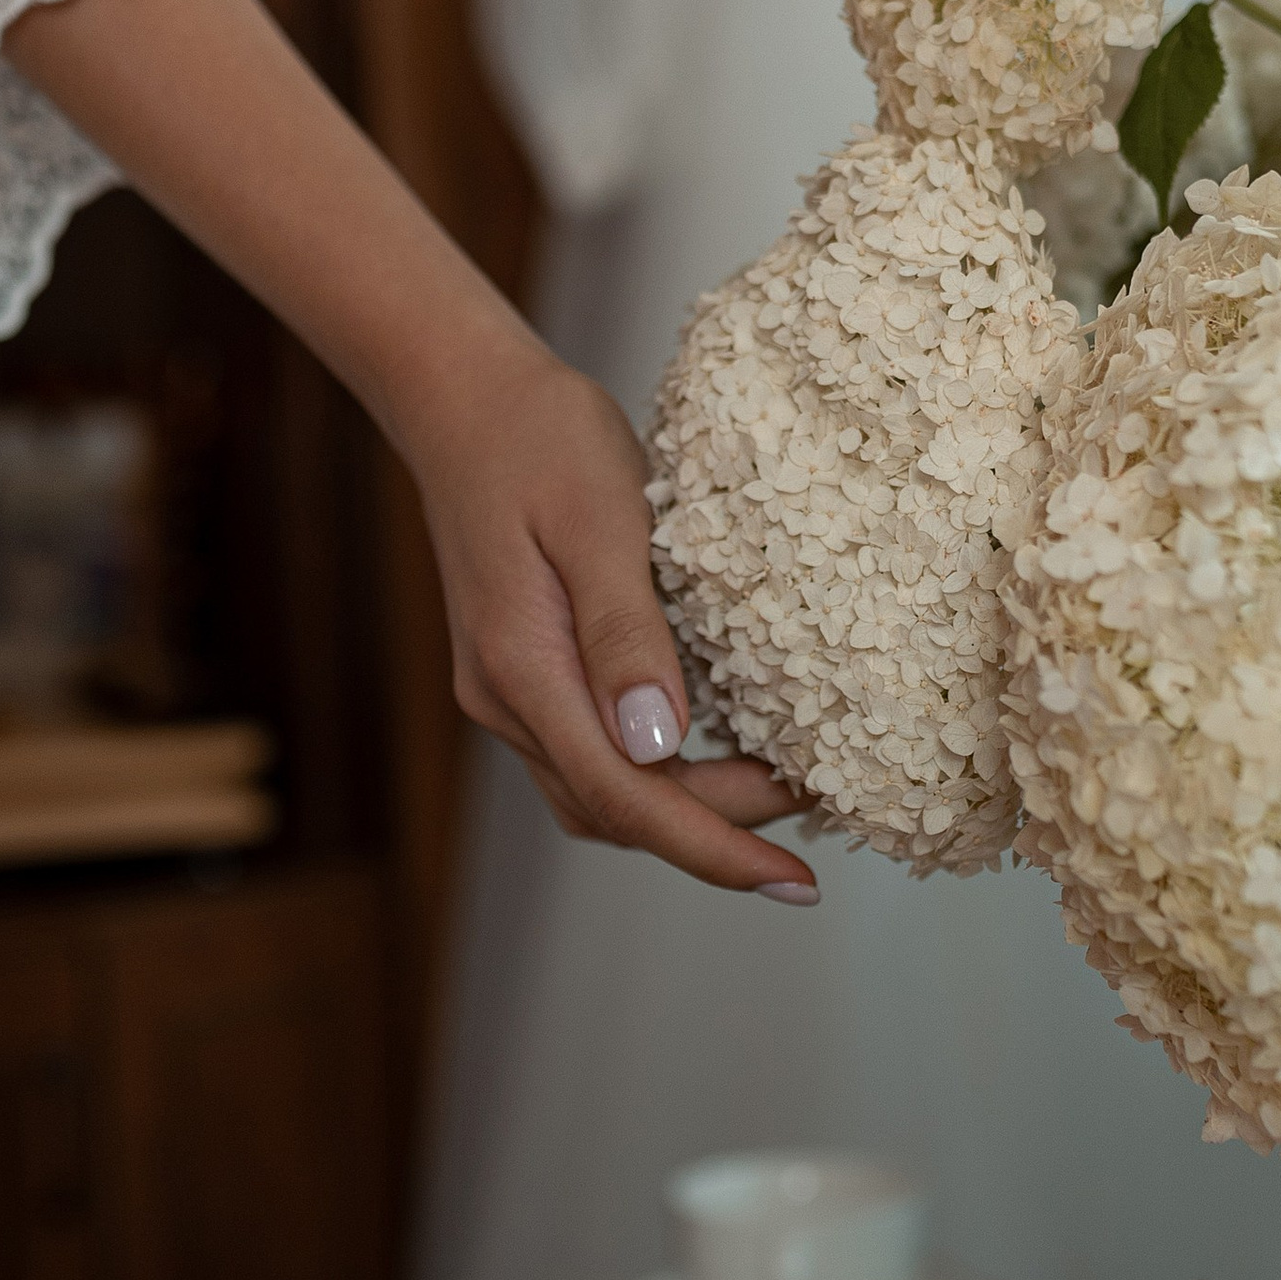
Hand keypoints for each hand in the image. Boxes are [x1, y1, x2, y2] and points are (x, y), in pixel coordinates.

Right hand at [409, 331, 818, 900]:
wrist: (461, 398)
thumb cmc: (539, 438)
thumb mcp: (599, 518)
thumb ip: (627, 631)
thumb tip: (660, 744)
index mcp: (523, 669)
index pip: (627, 799)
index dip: (714, 850)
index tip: (796, 882)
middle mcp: (506, 700)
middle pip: (617, 812)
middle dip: (717, 834)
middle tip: (819, 809)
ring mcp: (507, 693)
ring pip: (600, 796)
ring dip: (689, 813)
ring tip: (782, 799)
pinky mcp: (522, 673)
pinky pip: (592, 755)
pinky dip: (658, 775)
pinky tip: (718, 753)